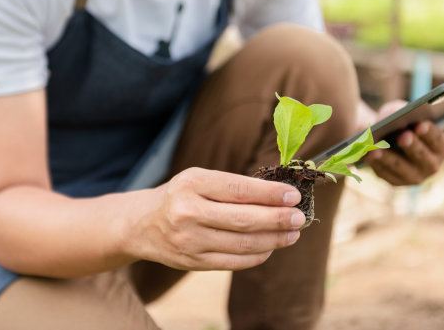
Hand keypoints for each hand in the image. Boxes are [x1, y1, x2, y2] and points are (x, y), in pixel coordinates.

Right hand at [126, 167, 305, 270]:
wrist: (143, 224)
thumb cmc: (180, 195)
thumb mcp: (199, 180)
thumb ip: (233, 186)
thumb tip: (279, 195)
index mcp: (191, 184)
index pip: (238, 189)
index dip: (270, 194)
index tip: (293, 196)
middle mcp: (187, 212)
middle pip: (244, 220)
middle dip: (278, 219)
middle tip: (300, 217)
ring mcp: (189, 241)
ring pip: (242, 244)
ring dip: (274, 240)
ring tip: (292, 233)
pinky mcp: (193, 262)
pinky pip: (234, 262)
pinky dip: (258, 256)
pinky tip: (271, 247)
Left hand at [363, 101, 443, 185]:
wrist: (381, 137)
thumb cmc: (396, 122)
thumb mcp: (398, 111)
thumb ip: (400, 109)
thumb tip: (396, 112)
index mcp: (440, 148)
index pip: (438, 141)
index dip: (430, 133)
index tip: (420, 125)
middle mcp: (431, 165)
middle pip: (423, 157)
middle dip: (412, 146)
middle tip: (403, 136)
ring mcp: (413, 176)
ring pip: (401, 169)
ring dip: (388, 158)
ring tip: (375, 148)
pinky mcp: (395, 181)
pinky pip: (385, 173)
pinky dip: (375, 163)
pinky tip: (366, 154)